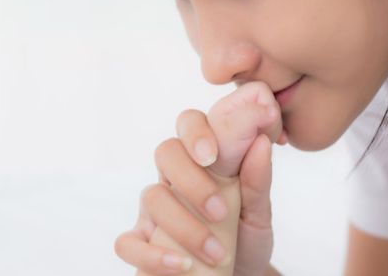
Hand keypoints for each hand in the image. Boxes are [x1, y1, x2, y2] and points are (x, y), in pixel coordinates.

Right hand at [114, 81, 282, 274]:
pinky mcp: (140, 242)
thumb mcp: (259, 214)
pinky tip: (181, 266)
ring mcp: (153, 210)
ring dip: (185, 226)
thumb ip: (258, 181)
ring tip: (217, 253)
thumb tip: (260, 142)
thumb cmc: (246, 239)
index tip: (212, 155)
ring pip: (151, 196)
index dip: (196, 132)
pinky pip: (127, 242)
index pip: (191, 124)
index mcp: (203, 161)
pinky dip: (152, 255)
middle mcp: (174, 178)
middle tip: (219, 211)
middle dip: (191, 180)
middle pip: (166, 152)